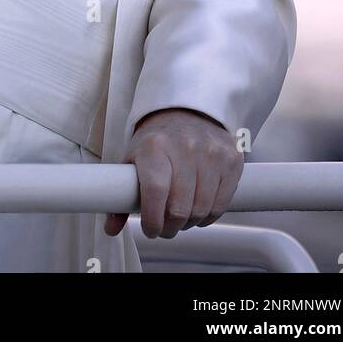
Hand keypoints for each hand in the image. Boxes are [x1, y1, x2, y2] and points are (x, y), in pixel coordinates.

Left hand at [104, 106, 242, 238]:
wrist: (186, 111)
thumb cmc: (157, 140)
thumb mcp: (134, 159)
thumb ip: (121, 195)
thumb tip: (111, 228)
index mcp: (155, 146)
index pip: (155, 190)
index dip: (152, 219)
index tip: (150, 229)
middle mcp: (185, 146)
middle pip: (179, 207)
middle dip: (170, 227)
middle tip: (165, 227)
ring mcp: (211, 152)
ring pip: (202, 209)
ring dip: (189, 223)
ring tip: (180, 218)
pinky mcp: (231, 160)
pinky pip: (221, 204)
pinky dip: (209, 216)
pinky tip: (199, 210)